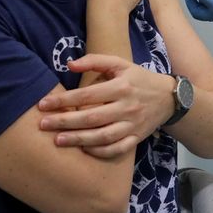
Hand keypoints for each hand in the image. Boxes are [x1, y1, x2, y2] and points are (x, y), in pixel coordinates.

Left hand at [38, 53, 173, 157]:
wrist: (169, 97)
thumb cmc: (139, 78)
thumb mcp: (120, 63)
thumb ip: (95, 60)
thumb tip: (69, 64)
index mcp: (121, 86)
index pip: (87, 95)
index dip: (64, 100)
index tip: (43, 104)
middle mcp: (126, 107)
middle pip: (92, 118)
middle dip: (65, 122)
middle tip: (43, 125)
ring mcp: (132, 124)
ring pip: (102, 136)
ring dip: (79, 139)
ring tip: (58, 141)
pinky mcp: (136, 138)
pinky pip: (117, 149)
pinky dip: (100, 151)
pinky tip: (84, 150)